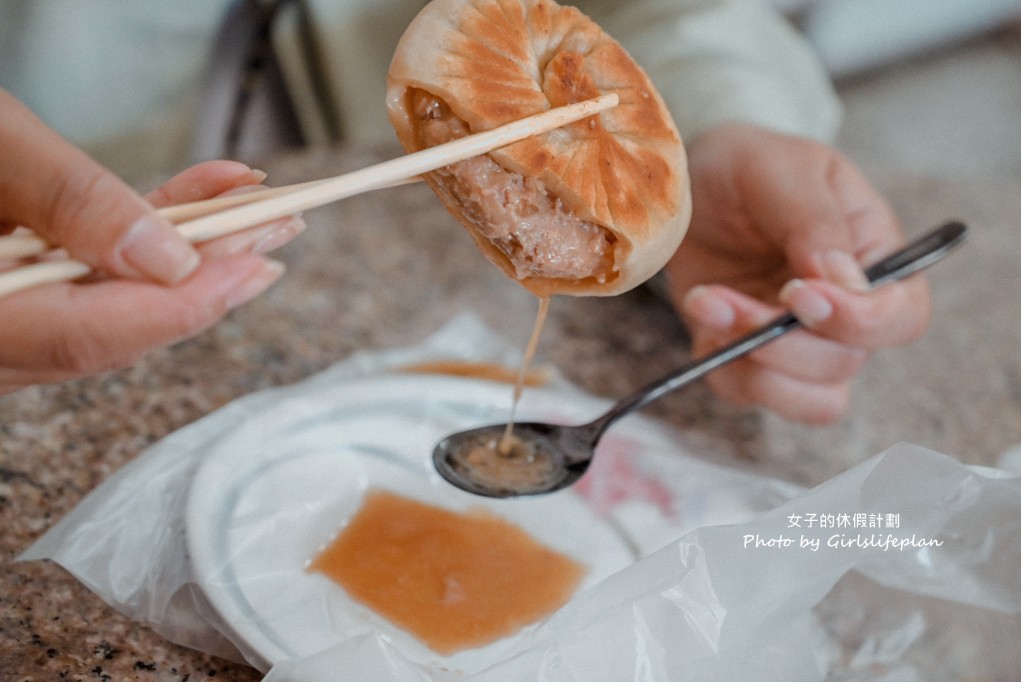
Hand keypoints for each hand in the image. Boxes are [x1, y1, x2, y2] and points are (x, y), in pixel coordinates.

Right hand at [0, 89, 303, 392]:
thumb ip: (66, 201)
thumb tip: (167, 262)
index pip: (90, 333)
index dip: (184, 305)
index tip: (258, 267)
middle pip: (111, 325)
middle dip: (206, 280)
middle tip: (281, 234)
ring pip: (104, 304)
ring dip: (187, 258)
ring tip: (258, 215)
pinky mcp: (8, 294)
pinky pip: (79, 278)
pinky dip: (137, 239)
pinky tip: (194, 199)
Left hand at [663, 123, 930, 422]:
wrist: (692, 182)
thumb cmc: (750, 166)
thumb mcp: (783, 170)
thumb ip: (815, 222)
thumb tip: (846, 284)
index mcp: (875, 257)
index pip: (901, 316)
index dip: (857, 321)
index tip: (797, 294)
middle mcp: (846, 311)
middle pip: (844, 363)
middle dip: (779, 341)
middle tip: (721, 296)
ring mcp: (799, 340)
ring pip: (809, 398)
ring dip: (752, 364)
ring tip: (705, 304)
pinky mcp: (750, 356)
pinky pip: (751, 394)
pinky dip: (723, 370)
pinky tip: (702, 320)